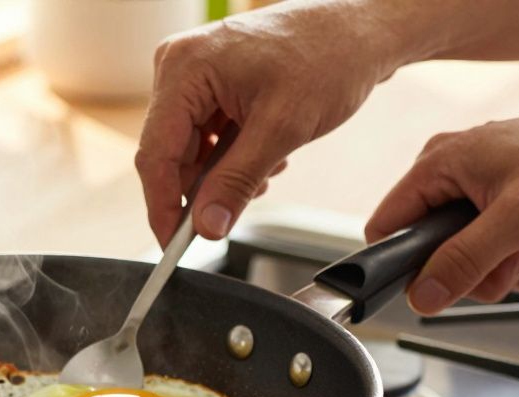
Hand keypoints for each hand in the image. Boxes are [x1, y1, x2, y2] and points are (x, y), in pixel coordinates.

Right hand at [136, 1, 418, 243]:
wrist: (363, 27)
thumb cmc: (330, 55)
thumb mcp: (282, 128)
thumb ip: (236, 182)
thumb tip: (206, 227)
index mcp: (184, 68)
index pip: (155, 153)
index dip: (163, 206)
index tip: (175, 246)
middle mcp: (178, 67)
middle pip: (170, 154)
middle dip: (204, 187)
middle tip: (239, 205)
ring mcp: (193, 74)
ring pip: (190, 150)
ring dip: (224, 172)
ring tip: (268, 165)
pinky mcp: (210, 83)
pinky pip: (206, 135)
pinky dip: (232, 155)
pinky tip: (266, 150)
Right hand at [367, 103, 518, 314]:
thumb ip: (464, 261)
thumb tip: (421, 297)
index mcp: (440, 162)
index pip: (388, 226)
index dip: (406, 264)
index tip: (440, 284)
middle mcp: (455, 172)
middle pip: (431, 250)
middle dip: (476, 267)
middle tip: (511, 257)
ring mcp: (484, 187)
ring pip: (468, 257)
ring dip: (506, 265)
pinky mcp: (510, 201)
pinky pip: (498, 250)